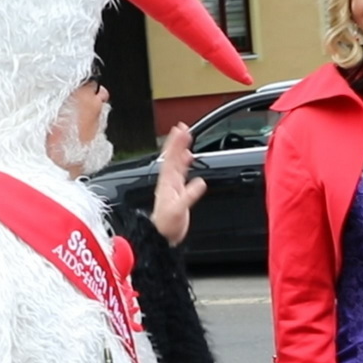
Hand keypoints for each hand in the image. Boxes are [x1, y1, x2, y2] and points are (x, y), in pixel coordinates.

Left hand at [150, 123, 207, 246]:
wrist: (162, 235)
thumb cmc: (166, 224)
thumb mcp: (177, 210)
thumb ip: (188, 196)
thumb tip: (200, 183)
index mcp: (167, 182)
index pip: (171, 158)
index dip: (175, 144)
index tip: (180, 130)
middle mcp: (168, 181)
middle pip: (173, 156)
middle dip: (178, 141)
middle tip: (183, 127)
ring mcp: (172, 185)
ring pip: (176, 162)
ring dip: (181, 149)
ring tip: (186, 137)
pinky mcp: (177, 190)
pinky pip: (181, 171)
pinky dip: (185, 162)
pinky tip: (189, 157)